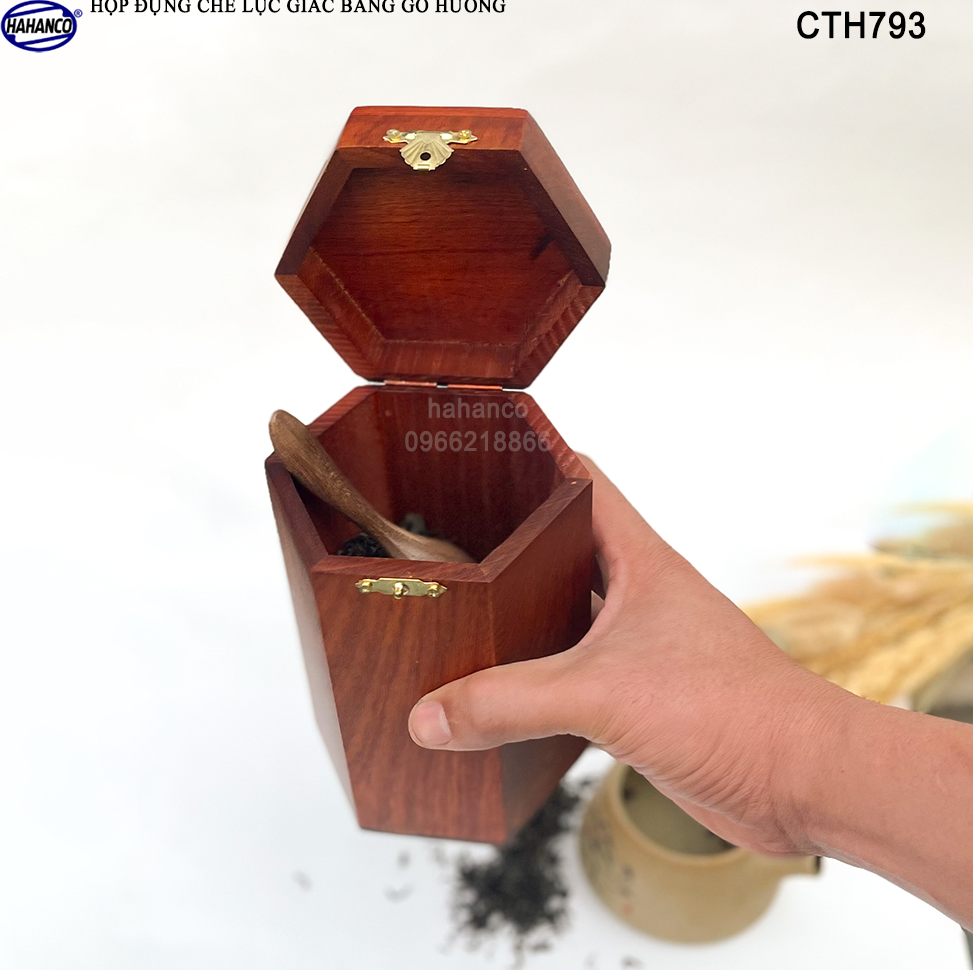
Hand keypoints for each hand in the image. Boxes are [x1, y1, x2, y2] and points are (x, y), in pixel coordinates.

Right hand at [408, 455, 851, 856]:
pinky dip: (534, 682)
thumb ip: (510, 701)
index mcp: (638, 559)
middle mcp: (636, 594)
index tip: (478, 450)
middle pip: (560, 548)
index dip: (533, 456)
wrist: (801, 781)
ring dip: (519, 619)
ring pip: (564, 614)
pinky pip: (570, 676)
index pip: (580, 479)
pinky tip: (497, 693)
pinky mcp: (637, 697)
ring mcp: (637, 646)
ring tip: (459, 615)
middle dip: (506, 543)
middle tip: (446, 542)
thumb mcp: (604, 693)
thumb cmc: (737, 710)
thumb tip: (431, 713)